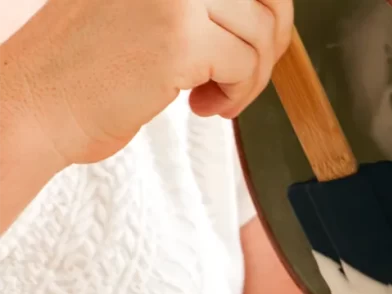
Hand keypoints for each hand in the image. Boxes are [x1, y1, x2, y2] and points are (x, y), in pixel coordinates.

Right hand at [4, 0, 292, 168]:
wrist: (43, 102)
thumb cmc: (90, 66)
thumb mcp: (149, 10)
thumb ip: (199, 3)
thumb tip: (269, 12)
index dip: (268, 10)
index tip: (257, 43)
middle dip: (270, 44)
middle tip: (243, 75)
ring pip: (260, 35)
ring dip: (247, 80)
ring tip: (213, 97)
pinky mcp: (182, 37)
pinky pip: (243, 66)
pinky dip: (233, 97)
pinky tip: (200, 106)